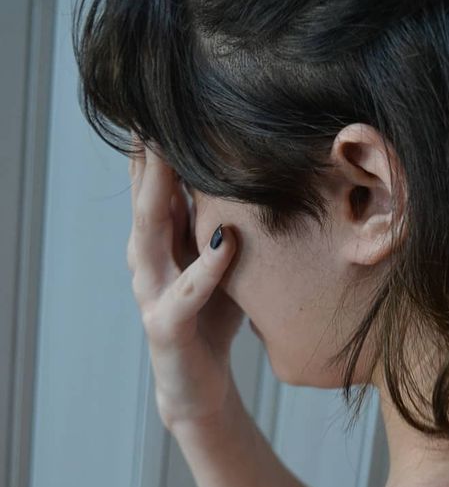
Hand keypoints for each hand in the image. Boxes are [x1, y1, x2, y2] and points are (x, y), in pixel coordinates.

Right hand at [127, 137, 244, 430]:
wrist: (201, 387)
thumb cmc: (214, 318)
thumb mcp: (223, 263)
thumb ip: (227, 224)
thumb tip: (263, 178)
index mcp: (163, 243)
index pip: (160, 185)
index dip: (166, 145)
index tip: (179, 99)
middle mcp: (150, 261)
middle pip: (148, 198)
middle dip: (154, 154)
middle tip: (160, 108)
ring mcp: (153, 294)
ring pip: (149, 236)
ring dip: (160, 195)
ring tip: (172, 156)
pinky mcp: (166, 327)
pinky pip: (186, 293)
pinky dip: (207, 268)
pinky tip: (226, 242)